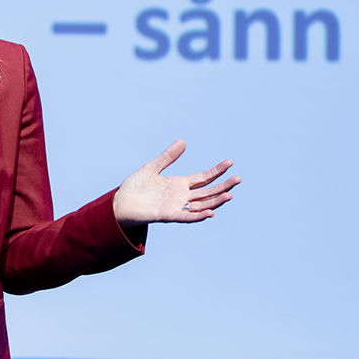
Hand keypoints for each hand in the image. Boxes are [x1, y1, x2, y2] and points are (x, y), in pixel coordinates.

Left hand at [113, 140, 239, 225]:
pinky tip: (211, 212)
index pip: (203, 178)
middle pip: (208, 192)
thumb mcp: (152, 167)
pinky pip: (186, 216)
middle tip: (238, 179)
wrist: (120, 202)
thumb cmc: (135, 187)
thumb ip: (168, 157)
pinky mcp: (168, 215)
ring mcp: (176, 206)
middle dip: (223, 186)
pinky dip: (198, 216)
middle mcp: (181, 196)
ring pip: (202, 205)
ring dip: (215, 201)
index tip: (230, 163)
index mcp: (179, 184)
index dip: (216, 171)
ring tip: (230, 195)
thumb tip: (183, 142)